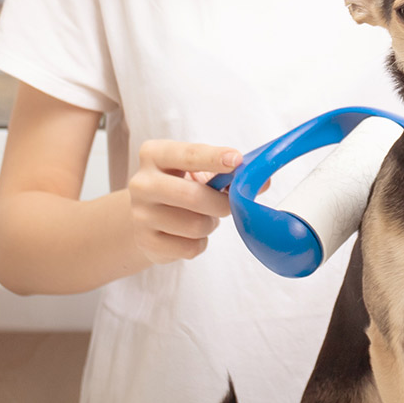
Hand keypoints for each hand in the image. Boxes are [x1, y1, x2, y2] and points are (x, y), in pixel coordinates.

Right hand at [129, 140, 240, 263]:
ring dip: (210, 224)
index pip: (188, 155)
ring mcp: (140, 215)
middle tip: (230, 204)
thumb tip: (263, 180)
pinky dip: (200, 243)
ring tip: (202, 217)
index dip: (214, 158)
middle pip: (193, 196)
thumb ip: (230, 173)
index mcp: (154, 154)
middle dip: (221, 203)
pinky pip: (190, 248)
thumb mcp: (199, 171)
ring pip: (195, 225)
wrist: (145, 216)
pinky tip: (189, 234)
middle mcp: (142, 182)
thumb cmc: (180, 186)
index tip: (237, 160)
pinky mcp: (146, 242)